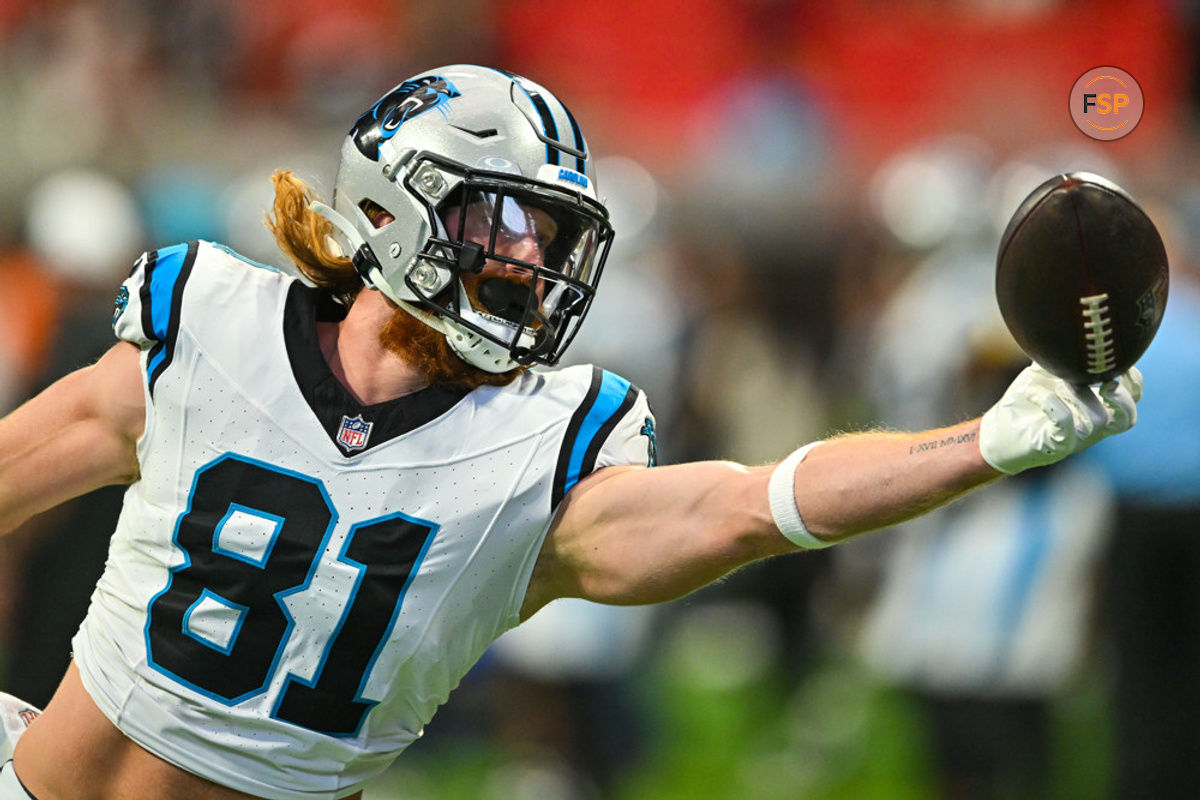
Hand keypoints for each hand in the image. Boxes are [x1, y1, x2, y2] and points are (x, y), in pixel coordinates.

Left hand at [979, 362, 1141, 473]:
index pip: (1131, 399)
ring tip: (1062, 382)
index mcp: (1095, 407)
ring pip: (1097, 421)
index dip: (1134, 382)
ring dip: (1082, 396)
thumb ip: (1058, 357)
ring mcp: (1075, 438)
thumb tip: (1066, 329)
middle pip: (1126, 419)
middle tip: (1108, 384)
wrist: (996, 429)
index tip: (1121, 362)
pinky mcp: (1055, 446)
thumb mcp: (1043, 374)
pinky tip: (1033, 392)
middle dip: (1123, 400)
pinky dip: (1052, 405)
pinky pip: (1065, 427)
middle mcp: (1091, 425)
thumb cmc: (1024, 402)